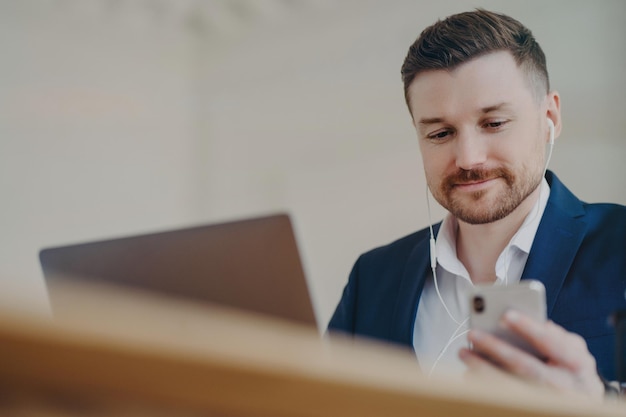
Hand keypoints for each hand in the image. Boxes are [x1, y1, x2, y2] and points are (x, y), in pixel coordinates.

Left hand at [459, 310, 604, 400]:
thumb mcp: (575, 350)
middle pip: (526, 367)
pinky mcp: (529, 407)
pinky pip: (503, 398)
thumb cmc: (572, 370)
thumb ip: (557, 335)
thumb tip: (536, 321)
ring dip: (483, 370)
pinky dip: (484, 387)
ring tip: (464, 353)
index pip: (552, 343)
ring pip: (511, 386)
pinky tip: (468, 376)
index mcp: (576, 363)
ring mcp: (545, 400)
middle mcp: (562, 384)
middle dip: (497, 349)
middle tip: (473, 333)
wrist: (583, 403)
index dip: (529, 328)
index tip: (506, 315)